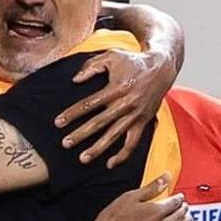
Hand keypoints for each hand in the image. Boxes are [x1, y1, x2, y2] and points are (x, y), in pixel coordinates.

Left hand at [55, 48, 177, 168]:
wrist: (162, 67)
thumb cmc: (132, 60)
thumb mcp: (111, 56)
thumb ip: (91, 66)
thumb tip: (75, 80)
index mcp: (116, 88)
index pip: (89, 104)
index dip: (72, 114)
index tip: (58, 123)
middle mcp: (126, 104)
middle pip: (99, 123)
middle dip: (81, 134)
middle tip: (65, 143)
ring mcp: (135, 115)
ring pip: (114, 136)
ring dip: (98, 148)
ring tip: (83, 158)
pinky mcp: (143, 122)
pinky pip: (133, 142)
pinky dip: (122, 155)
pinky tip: (110, 164)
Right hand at [84, 173, 191, 220]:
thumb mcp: (130, 198)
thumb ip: (151, 188)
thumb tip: (165, 177)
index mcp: (156, 211)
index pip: (175, 202)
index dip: (179, 198)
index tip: (180, 196)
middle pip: (179, 216)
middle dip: (184, 209)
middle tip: (185, 206)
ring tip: (187, 218)